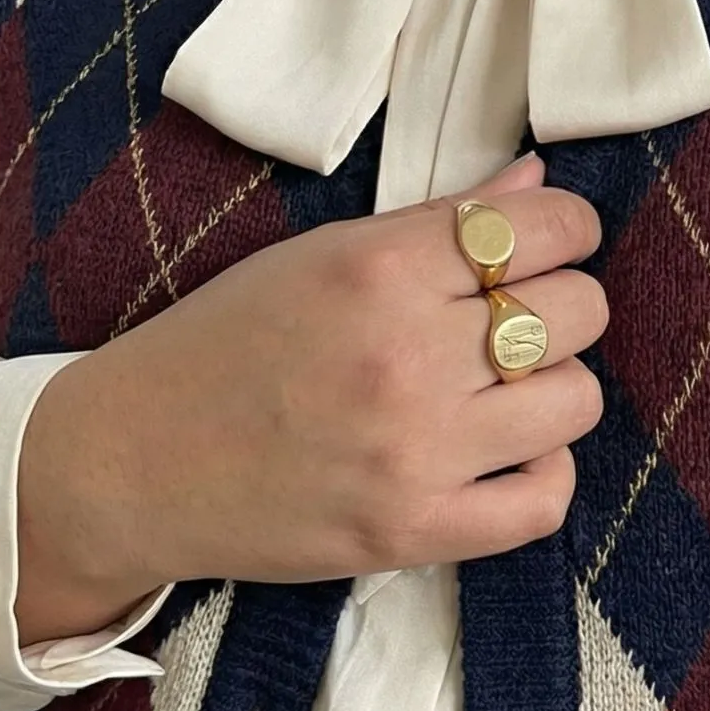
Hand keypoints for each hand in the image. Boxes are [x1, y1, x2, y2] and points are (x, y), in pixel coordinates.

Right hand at [14, 154, 605, 642]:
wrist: (131, 462)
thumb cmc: (227, 342)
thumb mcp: (322, 254)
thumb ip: (437, 219)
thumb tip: (538, 179)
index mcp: (380, 268)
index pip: (548, 228)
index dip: (567, 232)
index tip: (549, 247)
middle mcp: (405, 353)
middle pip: (578, 311)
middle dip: (562, 307)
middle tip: (514, 323)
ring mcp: (414, 450)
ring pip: (577, 401)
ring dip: (553, 390)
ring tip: (504, 392)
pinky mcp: (412, 531)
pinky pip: (545, 501)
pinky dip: (543, 475)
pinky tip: (505, 456)